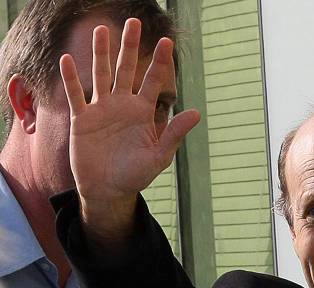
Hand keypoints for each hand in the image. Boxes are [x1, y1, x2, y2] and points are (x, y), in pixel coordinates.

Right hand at [60, 18, 199, 206]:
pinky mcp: (83, 120)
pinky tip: (67, 59)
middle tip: (134, 22)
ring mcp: (102, 110)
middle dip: (130, 46)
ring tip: (101, 30)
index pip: (153, 80)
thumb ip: (174, 133)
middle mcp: (123, 105)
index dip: (160, 61)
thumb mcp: (159, 156)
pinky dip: (71, 79)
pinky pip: (76, 95)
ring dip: (101, 53)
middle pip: (126, 69)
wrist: (108, 189)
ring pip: (101, 75)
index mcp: (143, 111)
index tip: (166, 42)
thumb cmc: (136, 174)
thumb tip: (196, 113)